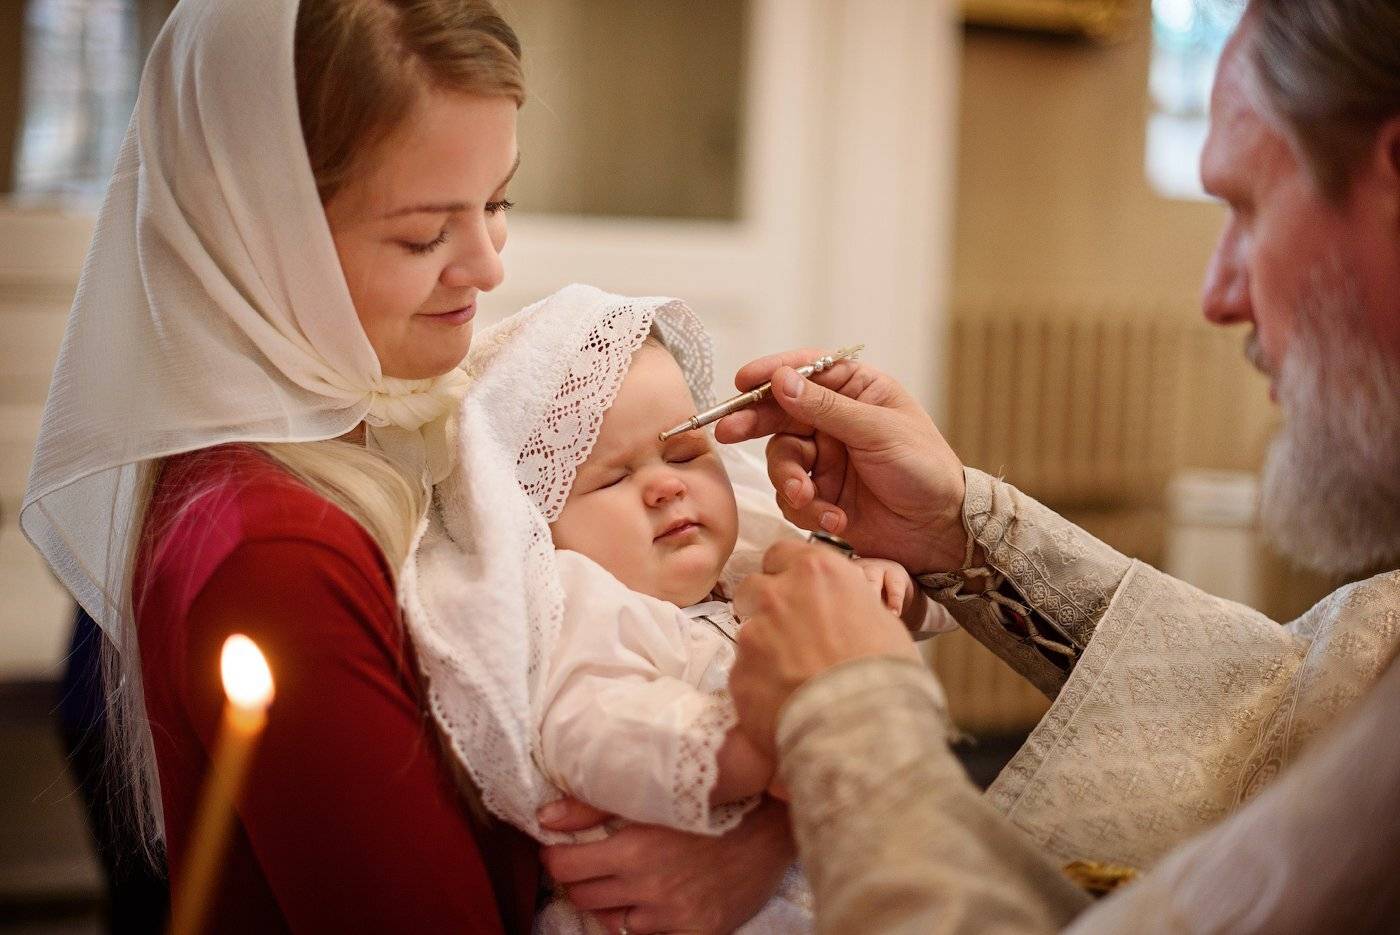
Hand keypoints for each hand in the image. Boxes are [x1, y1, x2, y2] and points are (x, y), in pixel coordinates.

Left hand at [538, 796, 793, 933]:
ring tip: (632, 880)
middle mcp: (650, 888)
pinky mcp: (697, 932)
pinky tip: (660, 897)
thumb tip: (545, 820)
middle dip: (582, 879)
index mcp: (634, 849)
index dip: (557, 859)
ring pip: (614, 921)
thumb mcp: (652, 795)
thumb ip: (593, 806)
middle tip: (596, 863)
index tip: (561, 852)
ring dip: (616, 902)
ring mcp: (674, 916)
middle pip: (584, 897)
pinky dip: (648, 919)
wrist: (773, 825)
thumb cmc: (711, 802)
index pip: (565, 868)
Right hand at [714, 349, 966, 574]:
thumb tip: (781, 380)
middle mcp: (834, 421)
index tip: (742, 381)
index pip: (805, 371)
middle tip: (727, 432)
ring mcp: (825, 459)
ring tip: (808, 497)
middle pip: (779, 413)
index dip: (771, 372)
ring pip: (781, 460)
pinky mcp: (821, 495)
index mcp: (855, 391)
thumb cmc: (925, 469)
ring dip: (788, 480)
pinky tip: (835, 519)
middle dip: (754, 424)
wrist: (942, 531)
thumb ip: (826, 407)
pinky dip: (807, 509)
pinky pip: (793, 497)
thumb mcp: (878, 431)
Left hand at [731, 541, 920, 755]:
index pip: (782, 552)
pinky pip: (743, 673)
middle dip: (764, 607)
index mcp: (818, 571)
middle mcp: (778, 593)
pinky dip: (757, 686)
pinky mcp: (738, 673)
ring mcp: (754, 633)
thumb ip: (846, 604)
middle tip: (790, 636)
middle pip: (754, 588)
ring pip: (747, 633)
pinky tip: (783, 703)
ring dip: (763, 649)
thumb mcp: (880, 620)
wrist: (864, 727)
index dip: (786, 574)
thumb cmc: (886, 674)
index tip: (795, 592)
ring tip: (792, 679)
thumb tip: (840, 614)